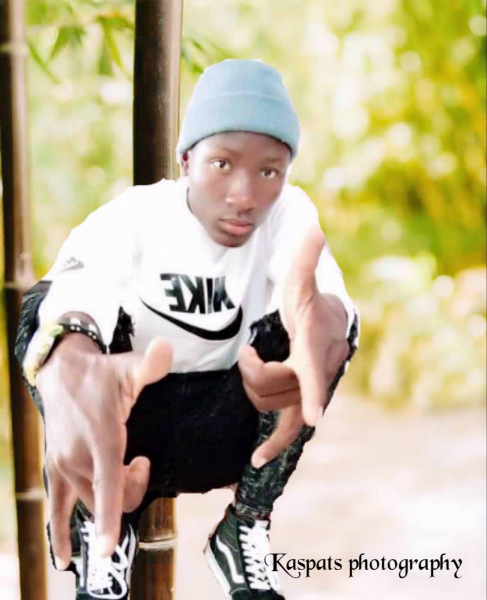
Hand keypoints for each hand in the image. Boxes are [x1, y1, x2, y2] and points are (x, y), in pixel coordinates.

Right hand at [36, 333, 171, 567]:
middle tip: (141, 459)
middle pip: (111, 498)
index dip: (108, 515)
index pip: (107, 481)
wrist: (61, 372)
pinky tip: (66, 558)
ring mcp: (63, 466)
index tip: (108, 548)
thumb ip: (149, 364)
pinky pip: (56, 509)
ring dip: (113, 497)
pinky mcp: (55, 470)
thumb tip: (166, 348)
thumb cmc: (101, 374)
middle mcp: (78, 457)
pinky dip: (60, 533)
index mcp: (101, 436)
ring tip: (125, 465)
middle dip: (134, 488)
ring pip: (93, 504)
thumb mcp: (127, 367)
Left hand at [239, 225, 348, 466]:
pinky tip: (255, 460)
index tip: (315, 415)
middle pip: (276, 387)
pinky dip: (272, 444)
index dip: (313, 389)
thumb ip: (303, 259)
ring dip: (253, 386)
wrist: (325, 325)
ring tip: (252, 364)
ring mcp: (309, 393)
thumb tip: (313, 227)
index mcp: (314, 346)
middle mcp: (316, 374)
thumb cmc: (309, 305)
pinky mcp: (300, 403)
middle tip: (249, 353)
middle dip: (253, 373)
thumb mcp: (300, 282)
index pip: (313, 369)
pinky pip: (287, 431)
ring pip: (270, 403)